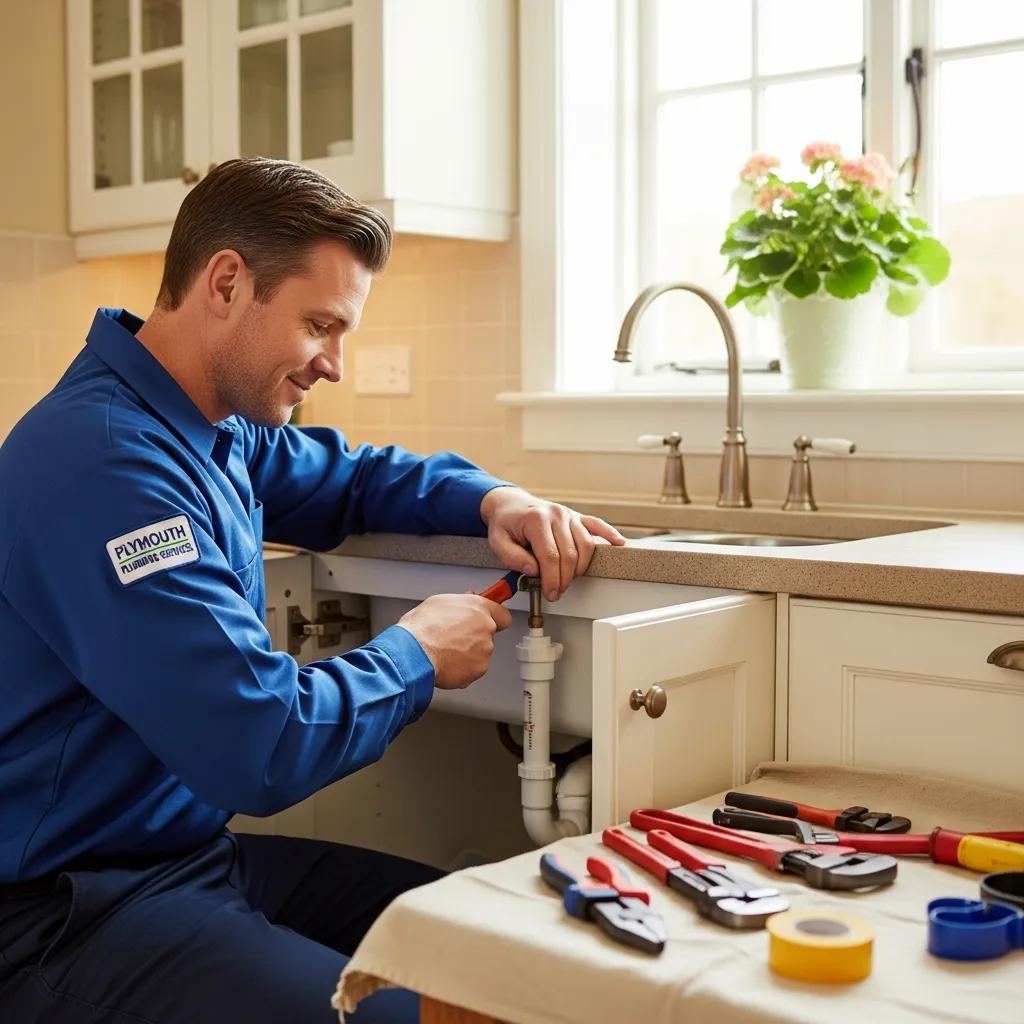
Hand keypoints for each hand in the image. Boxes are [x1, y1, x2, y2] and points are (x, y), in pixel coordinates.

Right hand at [397, 594, 511, 688]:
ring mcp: (484, 650)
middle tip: (454, 638)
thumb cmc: (421, 628)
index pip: (502, 614)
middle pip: (488, 634)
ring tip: (445, 651)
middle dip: (474, 637)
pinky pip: (473, 669)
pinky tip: (446, 663)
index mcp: (478, 608)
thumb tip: (464, 603)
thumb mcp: (438, 603)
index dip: (496, 618)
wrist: (413, 653)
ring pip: (480, 653)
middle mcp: (486, 628)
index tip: (493, 619)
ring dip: (468, 654)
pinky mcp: (478, 670)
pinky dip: (462, 669)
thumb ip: (459, 603)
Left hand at [479, 487, 625, 601]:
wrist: (511, 503)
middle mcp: (556, 514)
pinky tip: (619, 544)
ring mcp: (569, 515)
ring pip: (586, 545)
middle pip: (570, 554)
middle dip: (565, 579)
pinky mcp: (577, 517)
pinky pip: (597, 525)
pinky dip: (610, 535)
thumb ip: (512, 557)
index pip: (550, 556)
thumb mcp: (497, 541)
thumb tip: (534, 570)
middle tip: (556, 592)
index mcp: (536, 519)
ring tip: (569, 579)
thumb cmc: (505, 523)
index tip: (550, 593)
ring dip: (581, 568)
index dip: (551, 579)